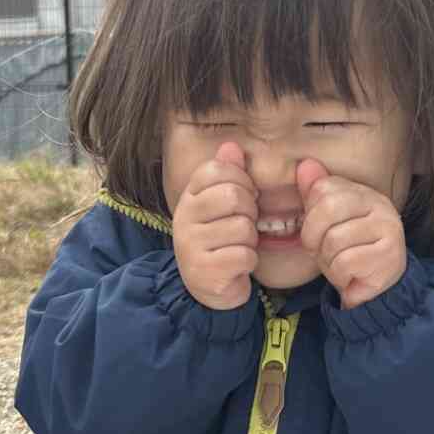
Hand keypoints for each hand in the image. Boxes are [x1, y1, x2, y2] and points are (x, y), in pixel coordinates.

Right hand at [173, 141, 258, 310]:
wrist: (210, 287)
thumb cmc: (221, 240)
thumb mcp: (223, 205)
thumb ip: (228, 174)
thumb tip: (231, 146)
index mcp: (189, 196)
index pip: (217, 169)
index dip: (242, 181)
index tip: (244, 198)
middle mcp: (183, 218)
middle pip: (232, 196)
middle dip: (249, 212)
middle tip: (243, 226)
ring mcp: (190, 245)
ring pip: (241, 227)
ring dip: (250, 240)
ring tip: (237, 247)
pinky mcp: (203, 272)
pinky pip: (243, 254)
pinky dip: (248, 261)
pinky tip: (236, 265)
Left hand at [296, 159, 405, 308]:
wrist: (372, 289)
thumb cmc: (347, 253)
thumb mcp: (325, 223)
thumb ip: (314, 194)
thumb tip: (305, 165)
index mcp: (362, 192)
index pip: (322, 189)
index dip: (310, 217)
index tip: (317, 234)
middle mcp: (380, 204)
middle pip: (327, 209)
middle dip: (313, 238)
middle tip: (321, 252)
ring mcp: (388, 229)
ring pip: (334, 240)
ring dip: (328, 261)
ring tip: (340, 265)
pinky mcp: (389, 256)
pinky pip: (345, 263)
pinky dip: (339, 276)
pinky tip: (350, 277)